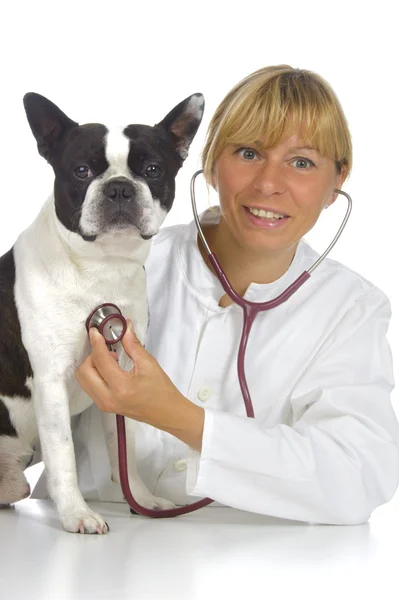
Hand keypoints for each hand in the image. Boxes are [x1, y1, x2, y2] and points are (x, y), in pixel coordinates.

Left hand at [75, 321, 203, 450]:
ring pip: (83, 379)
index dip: (96, 343)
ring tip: (110, 359)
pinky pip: (89, 386)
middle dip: (92, 355)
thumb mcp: (149, 364)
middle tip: (107, 347)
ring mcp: (104, 404)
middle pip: (84, 371)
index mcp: (121, 387)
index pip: (101, 360)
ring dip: (91, 365)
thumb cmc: (161, 390)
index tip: (95, 331)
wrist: (167, 413)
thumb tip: (124, 327)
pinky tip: (109, 369)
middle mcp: (108, 398)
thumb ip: (133, 344)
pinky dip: (94, 373)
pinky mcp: (104, 406)